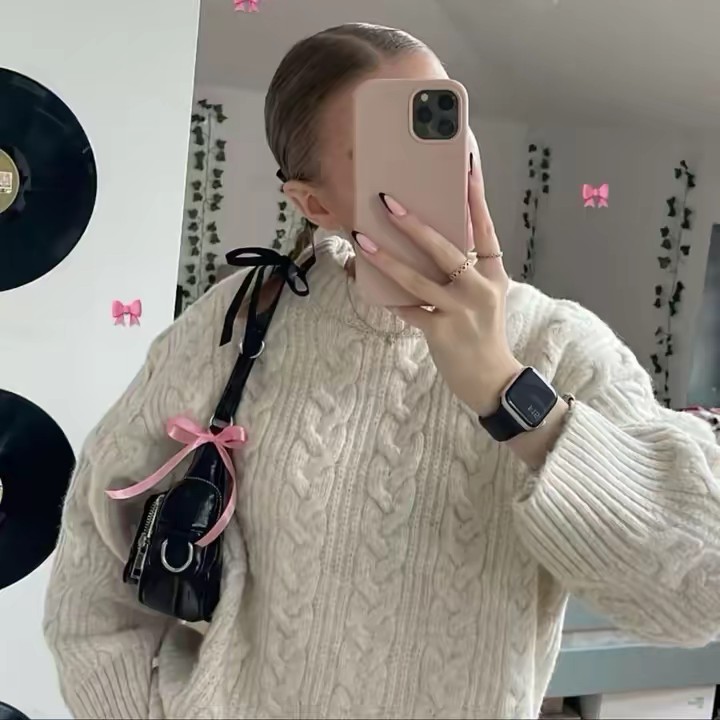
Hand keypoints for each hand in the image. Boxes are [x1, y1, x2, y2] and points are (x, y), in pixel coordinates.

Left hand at [351, 152, 521, 416]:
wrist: (491, 380)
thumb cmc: (482, 333)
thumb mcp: (484, 297)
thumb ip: (465, 272)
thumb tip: (428, 243)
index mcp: (493, 275)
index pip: (485, 229)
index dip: (475, 198)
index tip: (468, 165)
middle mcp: (480, 289)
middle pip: (446, 249)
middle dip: (414, 225)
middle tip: (387, 201)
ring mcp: (461, 311)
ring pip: (418, 279)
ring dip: (387, 258)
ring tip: (363, 240)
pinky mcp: (442, 332)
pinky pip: (408, 309)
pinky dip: (387, 298)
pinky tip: (364, 284)